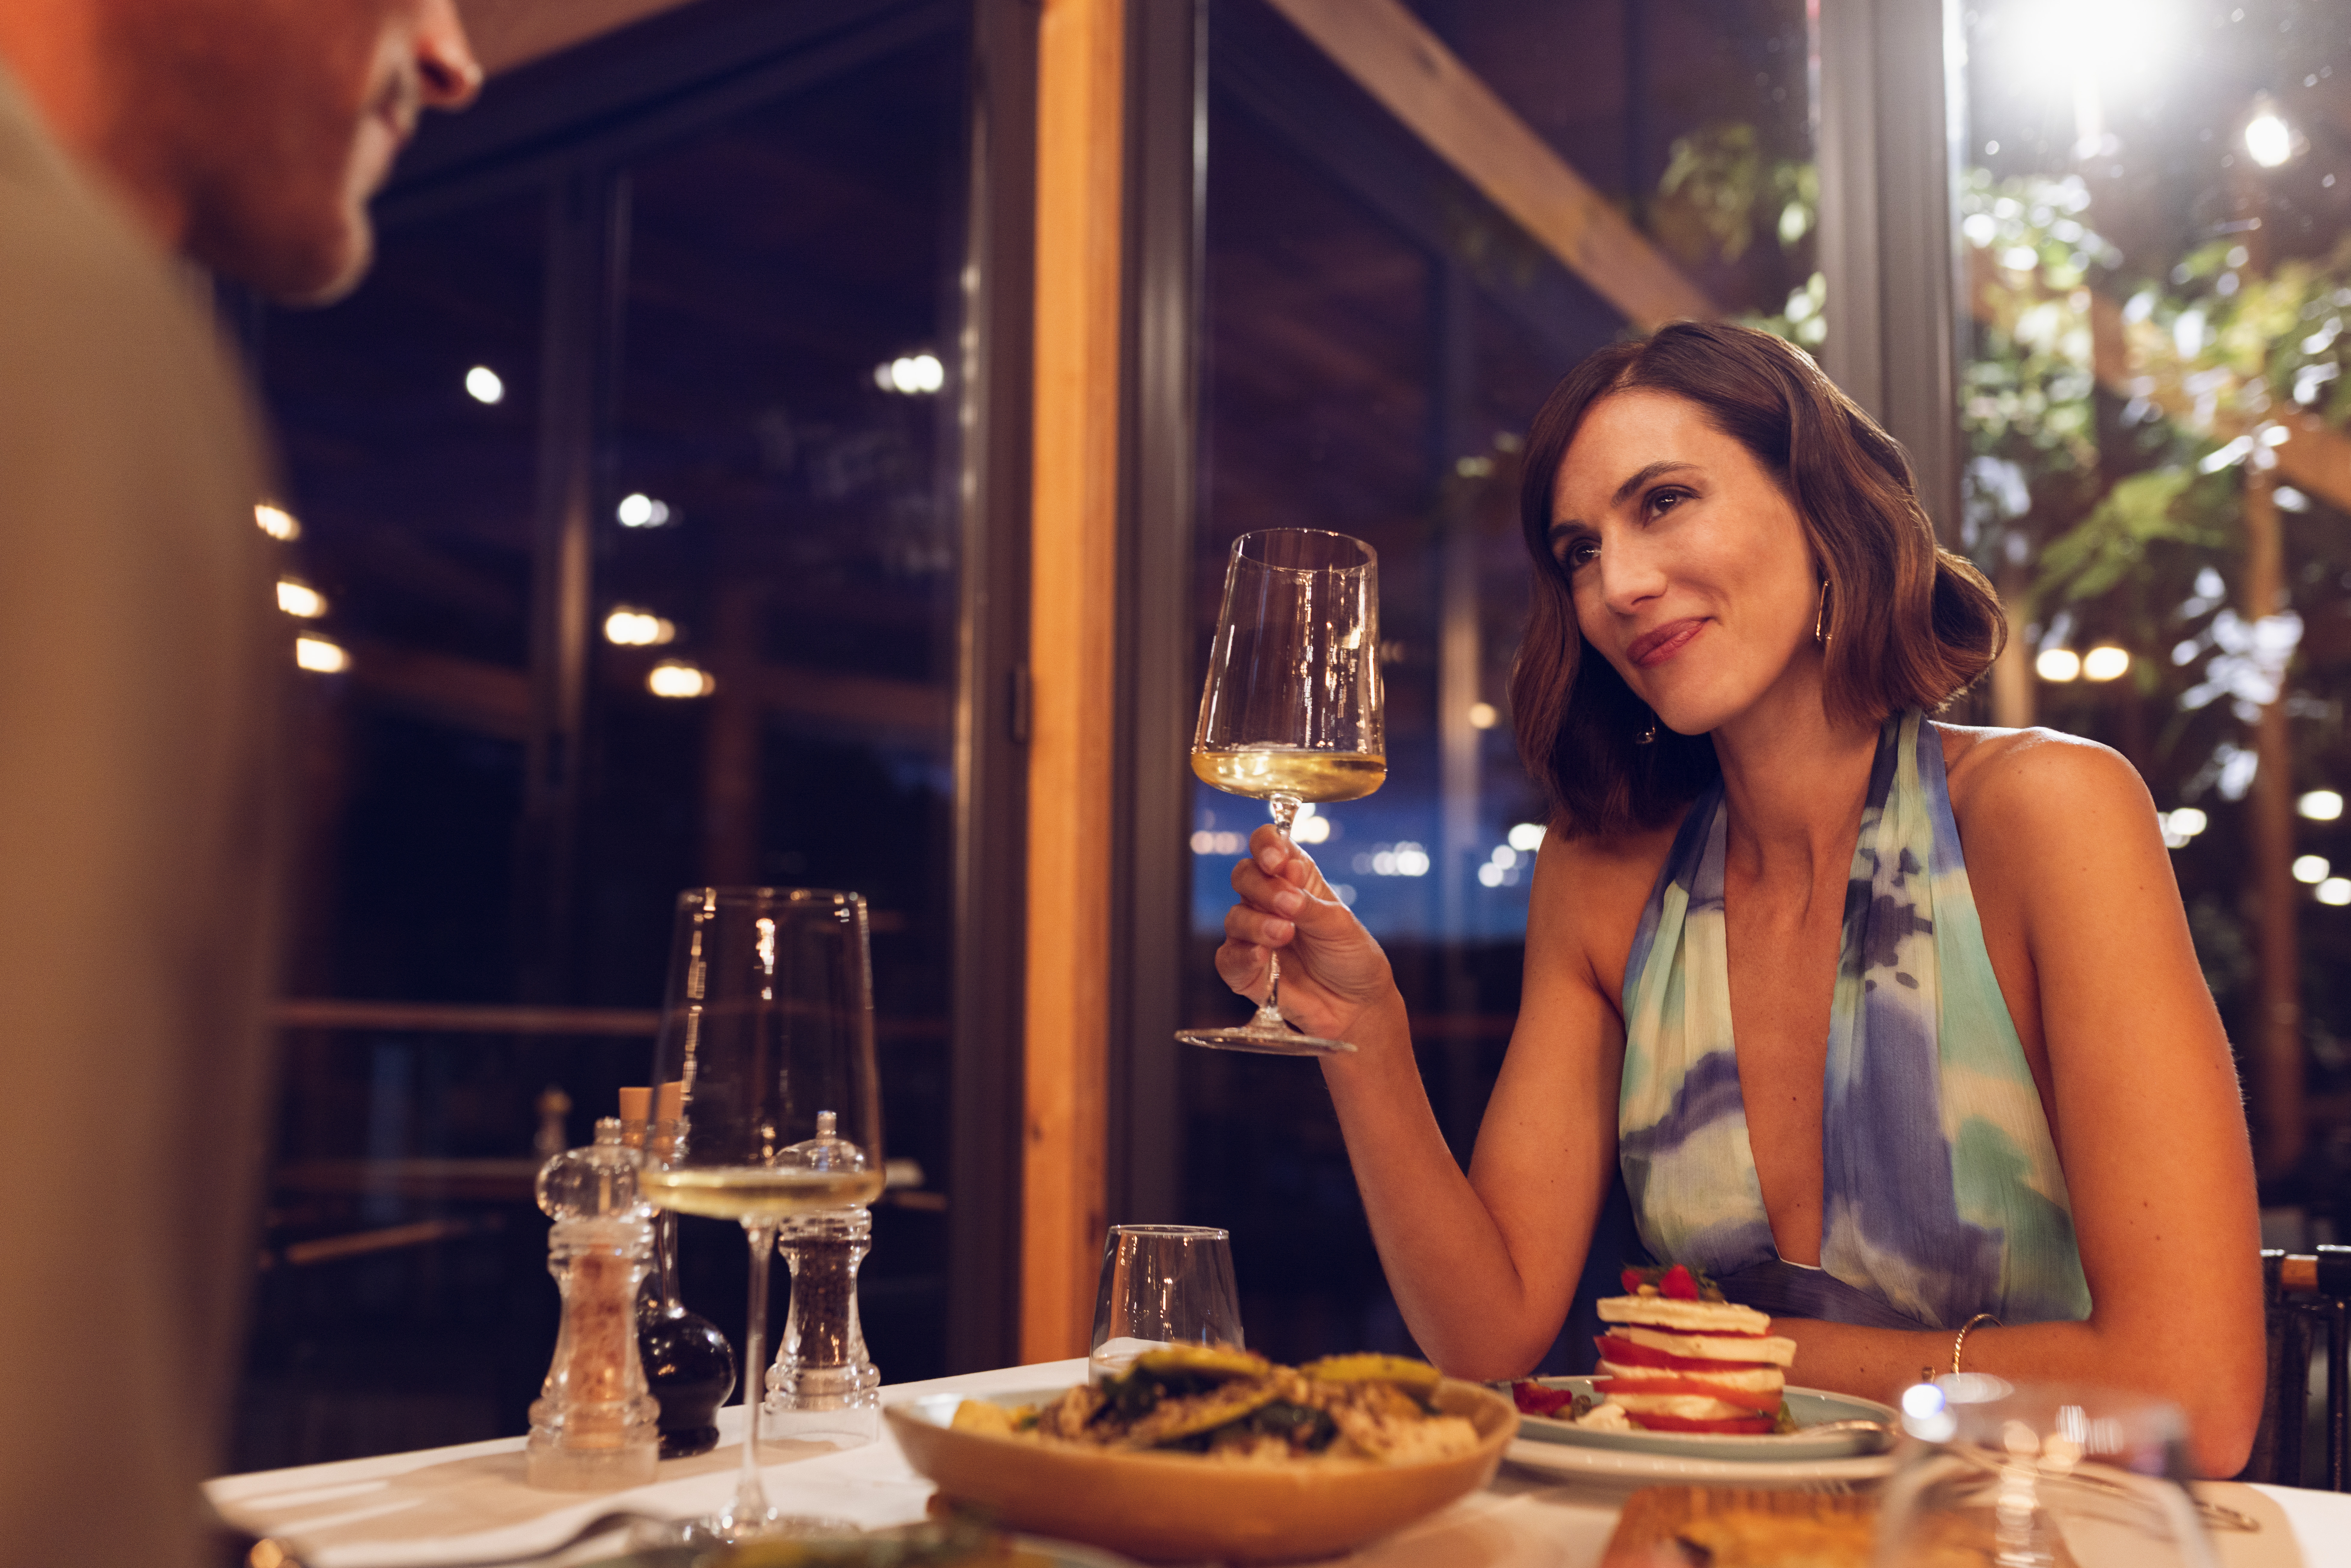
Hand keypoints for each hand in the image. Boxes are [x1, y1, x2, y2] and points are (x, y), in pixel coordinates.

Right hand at [1213, 824, 1395, 1040]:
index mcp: (1294, 879)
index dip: (1266, 845)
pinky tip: (1261, 956)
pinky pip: (1228, 957)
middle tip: (1288, 904)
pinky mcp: (1246, 969)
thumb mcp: (1341, 926)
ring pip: (1235, 916)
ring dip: (1257, 923)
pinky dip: (1242, 955)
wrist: (1355, 1007)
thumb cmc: (1351, 958)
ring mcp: (1254, 935)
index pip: (1268, 845)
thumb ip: (1310, 904)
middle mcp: (1269, 902)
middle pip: (1244, 875)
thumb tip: (1285, 881)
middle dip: (1262, 886)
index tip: (1277, 860)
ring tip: (1285, 934)